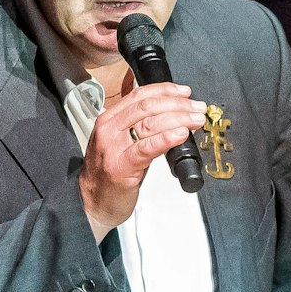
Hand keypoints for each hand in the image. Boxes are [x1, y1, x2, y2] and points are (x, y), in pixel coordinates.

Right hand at [80, 75, 208, 239]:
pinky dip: (167, 138)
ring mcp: (114, 147)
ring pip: (150, 123)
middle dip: (178, 104)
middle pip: (148, 106)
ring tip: (196, 120)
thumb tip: (173, 117)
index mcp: (110, 119)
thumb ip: (140, 128)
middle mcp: (110, 129)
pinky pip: (147, 147)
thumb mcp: (122, 143)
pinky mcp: (122, 166)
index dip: (166, 90)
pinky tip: (180, 134)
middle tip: (197, 108)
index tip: (185, 93)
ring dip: (179, 119)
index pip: (139, 95)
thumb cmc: (110, 173)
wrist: (93, 201)